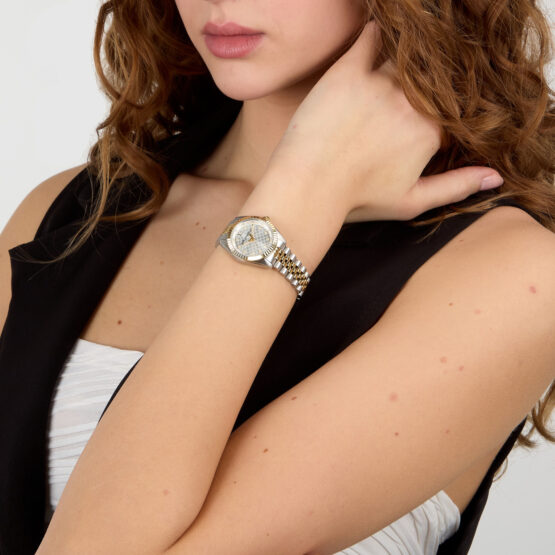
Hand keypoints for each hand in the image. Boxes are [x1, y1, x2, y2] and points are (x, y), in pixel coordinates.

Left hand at [265, 20, 503, 221]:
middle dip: (427, 80)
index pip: (451, 104)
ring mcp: (380, 82)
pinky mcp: (348, 71)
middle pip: (432, 76)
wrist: (307, 189)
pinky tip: (379, 38)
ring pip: (407, 55)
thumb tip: (495, 176)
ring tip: (393, 68)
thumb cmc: (357, 199)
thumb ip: (456, 186)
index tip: (423, 111)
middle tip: (403, 93)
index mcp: (431, 130)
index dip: (441, 105)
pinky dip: (378, 34)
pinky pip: (371, 37)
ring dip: (406, 56)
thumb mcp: (412, 202)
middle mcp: (412, 101)